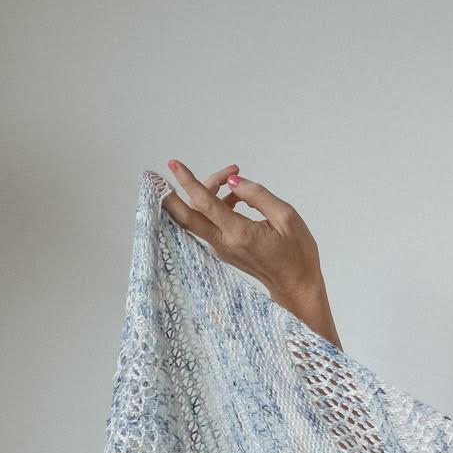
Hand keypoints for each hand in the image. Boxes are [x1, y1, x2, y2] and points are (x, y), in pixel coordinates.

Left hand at [160, 159, 325, 306]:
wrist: (296, 288)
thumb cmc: (297, 254)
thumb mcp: (287, 218)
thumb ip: (258, 196)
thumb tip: (234, 183)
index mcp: (239, 233)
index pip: (206, 203)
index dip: (188, 181)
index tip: (173, 164)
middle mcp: (224, 242)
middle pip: (186, 216)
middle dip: (168, 195)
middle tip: (155, 174)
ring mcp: (221, 248)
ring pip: (200, 216)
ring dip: (205, 193)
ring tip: (232, 177)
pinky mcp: (223, 250)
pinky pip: (210, 223)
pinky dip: (214, 205)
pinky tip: (235, 196)